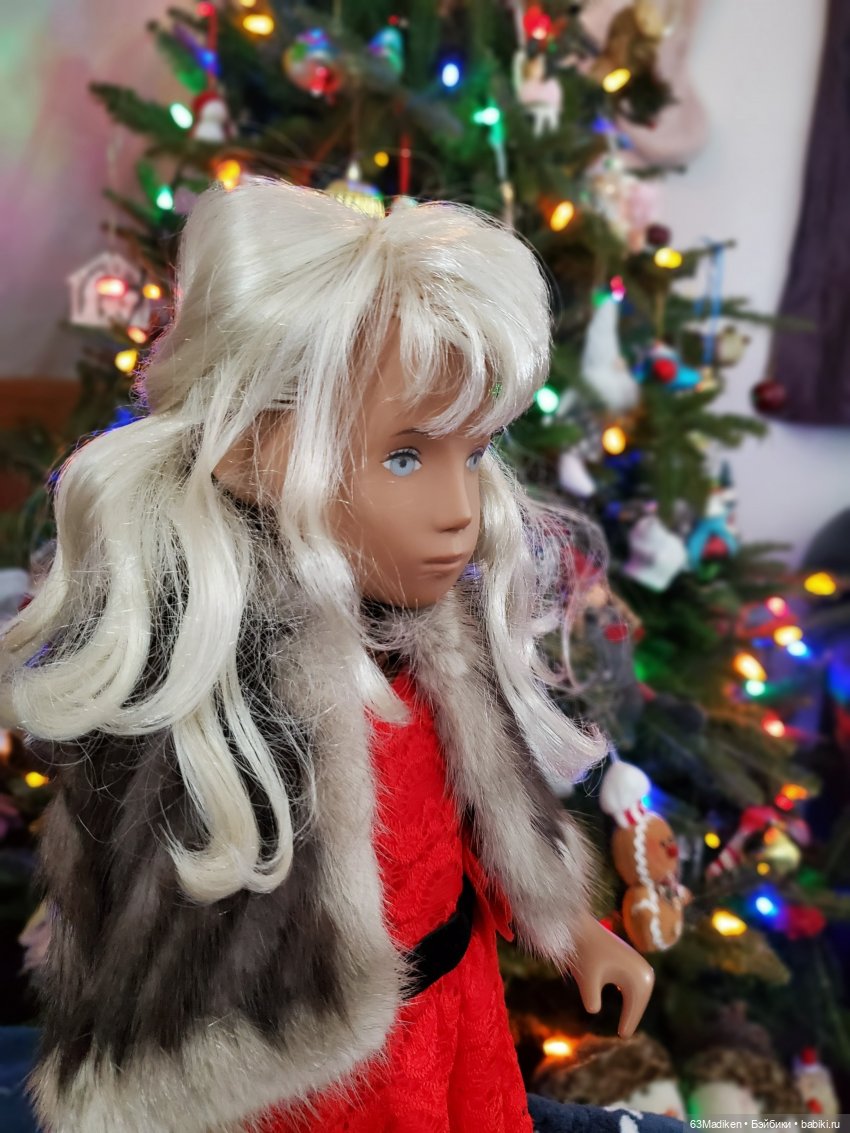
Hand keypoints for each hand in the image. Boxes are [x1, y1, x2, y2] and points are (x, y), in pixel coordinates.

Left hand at [569, 912, 654, 1037]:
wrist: (582, 929)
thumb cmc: (584, 954)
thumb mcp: (586, 979)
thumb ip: (590, 997)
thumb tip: (593, 1010)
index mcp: (638, 975)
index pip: (634, 1008)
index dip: (628, 1023)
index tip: (622, 1037)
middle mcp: (645, 970)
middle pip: (639, 1002)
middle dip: (632, 1017)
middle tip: (623, 1036)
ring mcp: (640, 965)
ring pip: (638, 995)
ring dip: (632, 1008)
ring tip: (624, 1028)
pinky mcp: (634, 963)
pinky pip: (634, 986)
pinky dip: (630, 998)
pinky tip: (626, 1008)